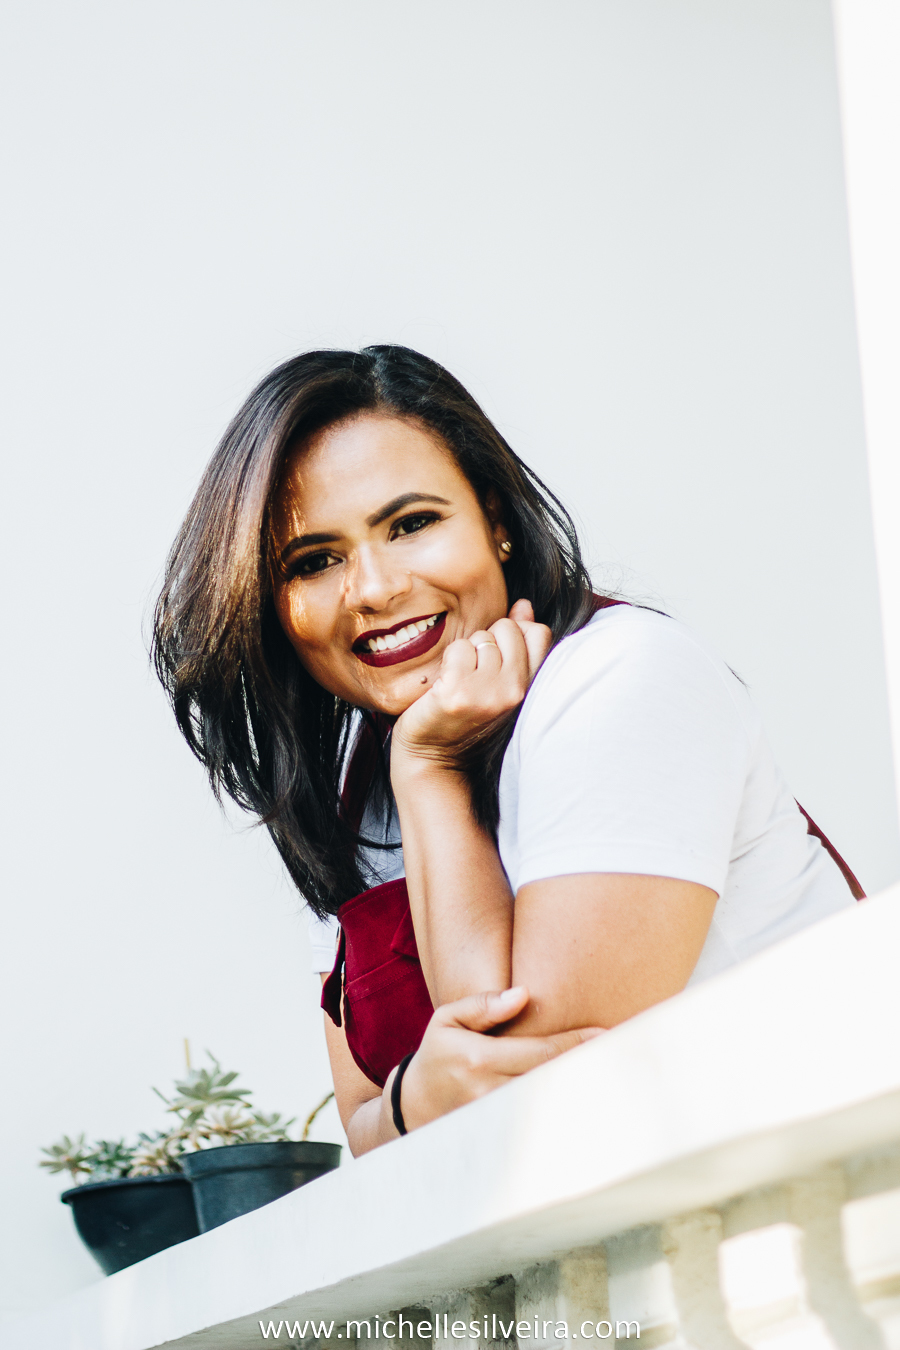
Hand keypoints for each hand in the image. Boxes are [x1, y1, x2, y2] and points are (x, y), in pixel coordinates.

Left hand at [392, 599, 551, 769]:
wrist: (432, 757)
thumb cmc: (464, 716)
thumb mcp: (499, 681)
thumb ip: (515, 643)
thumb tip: (524, 605)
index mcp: (530, 688)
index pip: (539, 632)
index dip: (513, 634)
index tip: (495, 658)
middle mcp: (516, 691)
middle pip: (508, 628)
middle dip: (487, 641)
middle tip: (473, 674)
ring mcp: (489, 693)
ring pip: (481, 637)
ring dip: (465, 653)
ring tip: (458, 681)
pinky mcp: (459, 692)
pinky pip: (458, 649)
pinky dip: (447, 661)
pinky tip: (444, 684)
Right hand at [396, 986, 603, 1130]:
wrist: (413, 1107)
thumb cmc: (437, 1056)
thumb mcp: (447, 1020)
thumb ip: (483, 1005)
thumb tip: (523, 996)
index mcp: (478, 1059)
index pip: (541, 1051)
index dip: (576, 1042)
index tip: (605, 1034)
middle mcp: (488, 1092)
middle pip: (550, 1079)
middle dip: (585, 1066)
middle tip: (624, 1053)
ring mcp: (494, 1119)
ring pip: (547, 1103)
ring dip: (577, 1090)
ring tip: (613, 1077)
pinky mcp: (497, 1137)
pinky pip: (536, 1122)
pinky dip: (561, 1113)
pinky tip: (585, 1103)